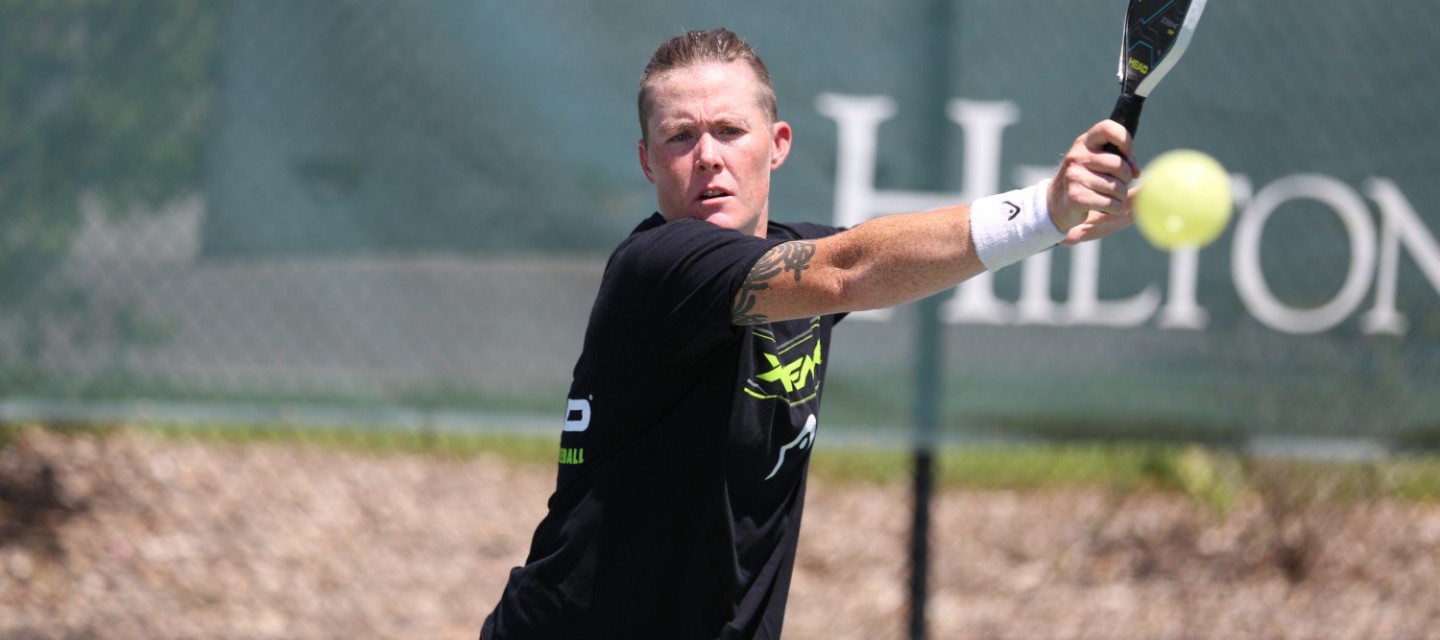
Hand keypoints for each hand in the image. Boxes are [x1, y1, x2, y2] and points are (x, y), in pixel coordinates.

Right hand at [1047, 120, 1139, 237]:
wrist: (1055, 202)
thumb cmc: (1084, 178)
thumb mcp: (1096, 162)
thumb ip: (1118, 159)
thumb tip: (1135, 171)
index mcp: (1084, 142)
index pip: (1107, 128)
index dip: (1124, 139)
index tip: (1128, 152)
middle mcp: (1077, 157)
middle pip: (1118, 164)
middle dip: (1126, 177)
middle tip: (1121, 182)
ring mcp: (1075, 177)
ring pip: (1116, 187)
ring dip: (1121, 195)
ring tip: (1112, 196)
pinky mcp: (1077, 197)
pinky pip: (1111, 203)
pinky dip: (1116, 207)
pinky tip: (1109, 206)